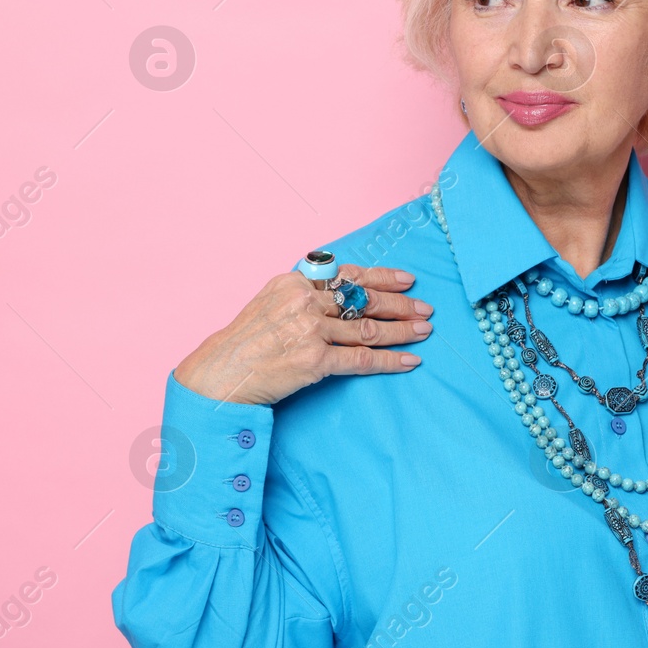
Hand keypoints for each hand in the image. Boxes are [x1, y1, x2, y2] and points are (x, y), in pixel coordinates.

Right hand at [173, 265, 432, 405]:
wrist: (221, 373)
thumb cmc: (244, 341)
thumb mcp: (269, 302)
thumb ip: (302, 294)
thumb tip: (338, 292)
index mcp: (295, 282)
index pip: (348, 274)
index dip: (382, 277)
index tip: (407, 279)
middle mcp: (305, 301)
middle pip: (363, 299)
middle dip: (400, 304)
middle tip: (425, 308)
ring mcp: (310, 330)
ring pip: (368, 328)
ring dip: (402, 330)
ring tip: (424, 331)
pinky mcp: (315, 360)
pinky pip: (361, 359)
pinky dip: (389, 361)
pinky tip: (409, 361)